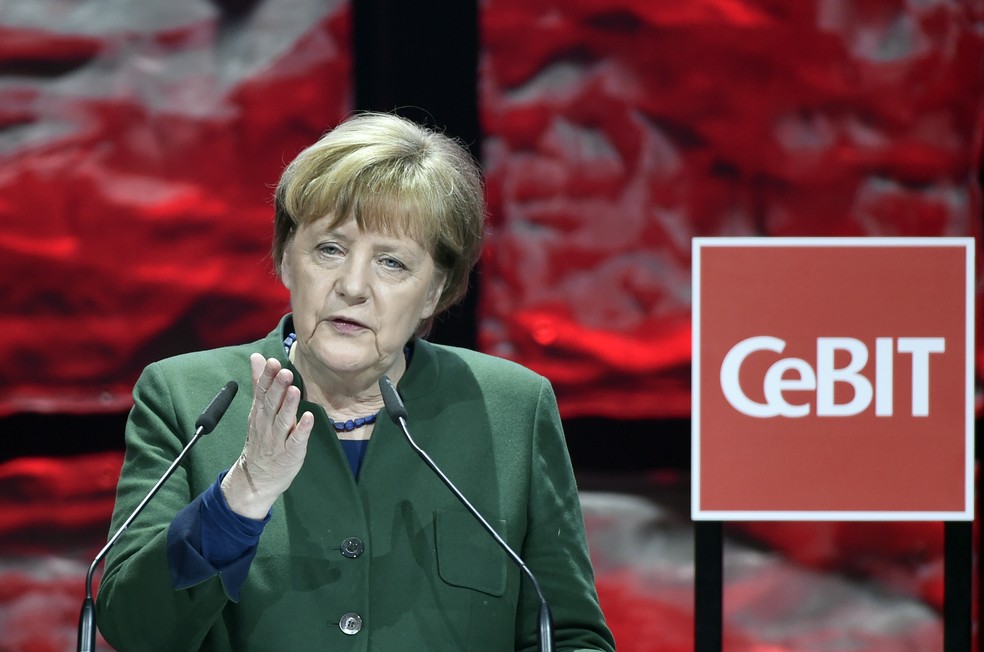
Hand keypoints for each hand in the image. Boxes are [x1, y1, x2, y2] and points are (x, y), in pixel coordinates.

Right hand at [221, 353, 313, 518]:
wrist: (256, 478)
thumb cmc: (261, 438)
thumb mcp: (257, 410)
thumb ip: (260, 383)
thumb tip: (257, 357)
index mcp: (259, 413)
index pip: (262, 392)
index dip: (267, 378)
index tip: (272, 362)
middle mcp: (266, 425)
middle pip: (271, 404)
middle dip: (277, 388)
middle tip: (284, 372)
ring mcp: (277, 440)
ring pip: (282, 421)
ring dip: (288, 406)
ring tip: (294, 390)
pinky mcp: (290, 454)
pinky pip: (296, 441)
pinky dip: (302, 430)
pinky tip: (309, 418)